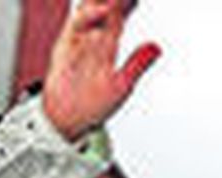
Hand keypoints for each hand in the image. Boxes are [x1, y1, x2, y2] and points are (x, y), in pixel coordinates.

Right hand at [42, 0, 160, 141]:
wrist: (68, 122)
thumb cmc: (92, 105)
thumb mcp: (122, 84)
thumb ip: (138, 63)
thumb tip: (157, 47)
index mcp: (107, 46)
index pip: (119, 17)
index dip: (128, 3)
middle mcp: (92, 40)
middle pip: (104, 9)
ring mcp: (78, 42)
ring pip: (88, 12)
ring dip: (99, 1)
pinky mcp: (64, 49)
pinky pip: (75, 29)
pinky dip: (88, 18)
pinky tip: (102, 10)